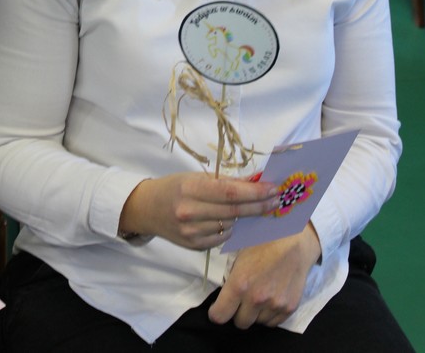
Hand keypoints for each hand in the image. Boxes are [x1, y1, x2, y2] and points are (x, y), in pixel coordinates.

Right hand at [119, 173, 279, 249]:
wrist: (147, 209)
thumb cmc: (174, 188)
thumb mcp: (196, 177)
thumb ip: (227, 181)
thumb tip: (258, 180)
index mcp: (190, 189)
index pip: (231, 193)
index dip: (255, 192)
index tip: (273, 188)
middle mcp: (190, 212)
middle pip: (235, 211)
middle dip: (259, 205)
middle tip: (277, 200)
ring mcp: (192, 232)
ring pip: (231, 225)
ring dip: (245, 217)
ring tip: (254, 208)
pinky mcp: (194, 246)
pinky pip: (223, 237)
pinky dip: (231, 228)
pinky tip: (231, 220)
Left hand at [207, 223, 321, 328]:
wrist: (294, 241)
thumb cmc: (262, 244)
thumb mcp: (238, 258)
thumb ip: (230, 280)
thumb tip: (223, 297)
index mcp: (239, 284)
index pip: (219, 316)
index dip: (216, 313)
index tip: (218, 309)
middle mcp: (256, 298)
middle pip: (240, 323)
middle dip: (237, 313)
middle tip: (241, 301)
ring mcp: (274, 305)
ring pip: (257, 323)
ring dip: (255, 314)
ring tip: (259, 296)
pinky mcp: (290, 308)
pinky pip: (273, 323)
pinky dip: (269, 315)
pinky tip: (270, 300)